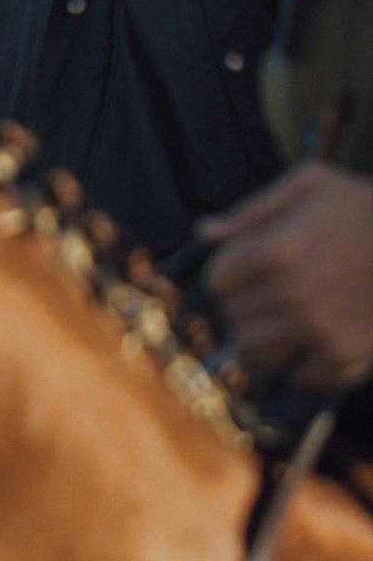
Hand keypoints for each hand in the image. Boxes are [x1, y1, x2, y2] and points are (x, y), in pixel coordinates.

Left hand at [200, 162, 372, 390]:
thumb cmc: (368, 209)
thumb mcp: (313, 184)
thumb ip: (254, 208)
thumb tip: (205, 232)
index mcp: (278, 250)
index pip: (216, 281)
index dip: (226, 274)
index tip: (243, 271)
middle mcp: (293, 294)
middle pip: (232, 316)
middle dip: (241, 304)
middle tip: (264, 294)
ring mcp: (319, 329)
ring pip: (252, 352)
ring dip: (258, 338)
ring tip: (277, 322)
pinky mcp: (346, 355)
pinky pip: (298, 376)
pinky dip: (299, 364)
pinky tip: (310, 342)